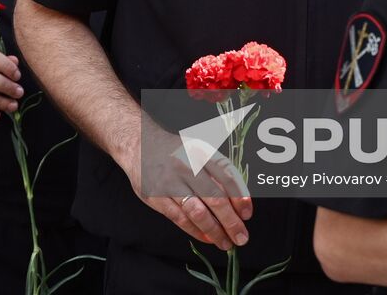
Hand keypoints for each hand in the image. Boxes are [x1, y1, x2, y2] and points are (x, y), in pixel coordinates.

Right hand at [123, 122, 252, 251]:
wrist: (139, 143)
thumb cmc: (176, 150)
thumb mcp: (198, 149)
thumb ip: (217, 171)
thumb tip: (238, 201)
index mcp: (201, 151)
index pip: (227, 176)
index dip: (240, 197)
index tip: (247, 214)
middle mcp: (186, 165)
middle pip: (215, 198)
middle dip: (231, 222)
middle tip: (241, 237)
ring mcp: (170, 181)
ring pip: (197, 212)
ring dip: (215, 231)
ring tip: (226, 243)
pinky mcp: (156, 196)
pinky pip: (180, 218)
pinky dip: (196, 231)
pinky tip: (207, 237)